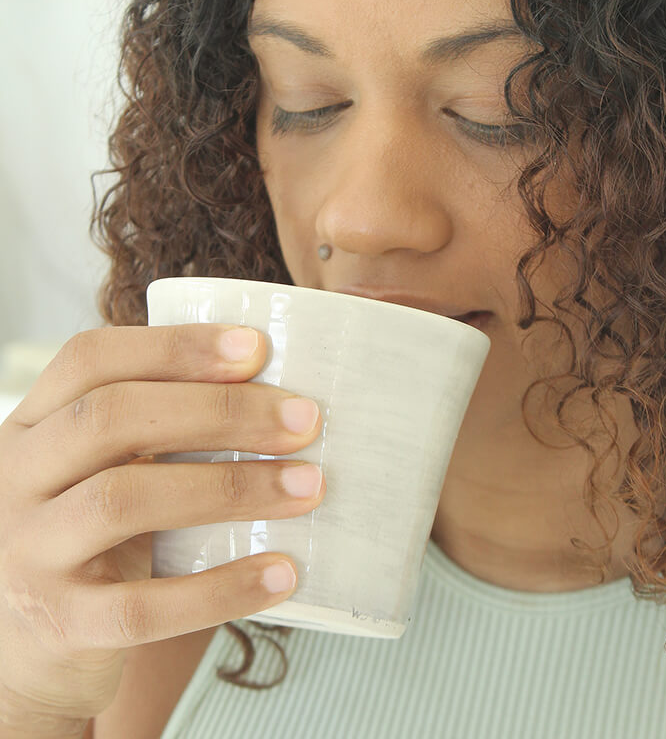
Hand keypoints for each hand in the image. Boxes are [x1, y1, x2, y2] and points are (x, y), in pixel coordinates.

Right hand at [0, 324, 323, 734]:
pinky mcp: (59, 624)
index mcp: (33, 425)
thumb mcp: (100, 468)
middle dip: (221, 412)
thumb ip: (156, 428)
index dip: (174, 346)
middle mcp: (15, 479)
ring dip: (232, 489)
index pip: (91, 360)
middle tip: (304, 421)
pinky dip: (220, 588)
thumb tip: (279, 397)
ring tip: (308, 486)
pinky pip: (142, 607)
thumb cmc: (93, 535)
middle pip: (112, 418)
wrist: (28, 647)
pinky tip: (281, 573)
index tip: (256, 348)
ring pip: (124, 501)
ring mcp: (29, 553)